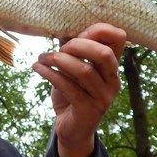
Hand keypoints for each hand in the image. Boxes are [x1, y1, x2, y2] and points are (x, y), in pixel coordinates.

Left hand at [33, 23, 125, 156]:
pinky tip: (38, 68)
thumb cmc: (72, 93)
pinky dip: (50, 74)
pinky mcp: (89, 110)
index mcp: (112, 65)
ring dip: (58, 60)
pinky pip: (68, 87)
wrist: (72, 129)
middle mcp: (113, 80)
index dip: (99, 29)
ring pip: (84, 71)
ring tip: (42, 58)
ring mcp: (103, 97)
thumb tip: (61, 27)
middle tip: (59, 48)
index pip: (119, 39)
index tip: (76, 31)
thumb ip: (73, 50)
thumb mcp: (73, 68)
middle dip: (78, 45)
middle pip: (104, 54)